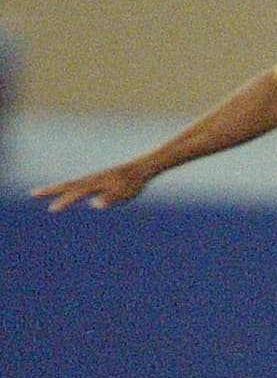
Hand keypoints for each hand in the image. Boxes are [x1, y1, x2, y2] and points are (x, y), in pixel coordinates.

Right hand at [32, 162, 153, 211]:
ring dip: (57, 188)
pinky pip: (79, 185)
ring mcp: (94, 179)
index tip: (51, 208)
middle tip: (33, 193)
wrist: (142, 168)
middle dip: (50, 190)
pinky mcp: (98, 180)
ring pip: (71, 184)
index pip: (76, 193)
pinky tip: (68, 193)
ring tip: (42, 193)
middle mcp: (91, 179)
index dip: (64, 201)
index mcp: (96, 183)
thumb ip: (110, 198)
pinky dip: (68, 188)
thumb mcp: (124, 193)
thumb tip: (95, 204)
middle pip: (67, 185)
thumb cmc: (134, 183)